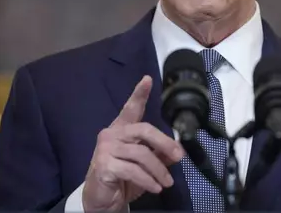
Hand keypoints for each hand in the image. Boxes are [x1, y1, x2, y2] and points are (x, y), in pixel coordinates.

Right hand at [82, 76, 184, 211]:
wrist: (101, 201)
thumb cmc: (123, 179)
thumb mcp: (145, 165)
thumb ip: (159, 154)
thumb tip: (178, 150)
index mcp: (122, 129)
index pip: (131, 108)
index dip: (139, 94)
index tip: (148, 80)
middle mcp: (111, 134)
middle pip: (144, 130)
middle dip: (164, 143)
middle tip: (179, 156)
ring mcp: (106, 149)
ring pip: (141, 154)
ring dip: (158, 170)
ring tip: (167, 182)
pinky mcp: (104, 165)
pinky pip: (133, 170)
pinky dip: (148, 180)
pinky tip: (155, 187)